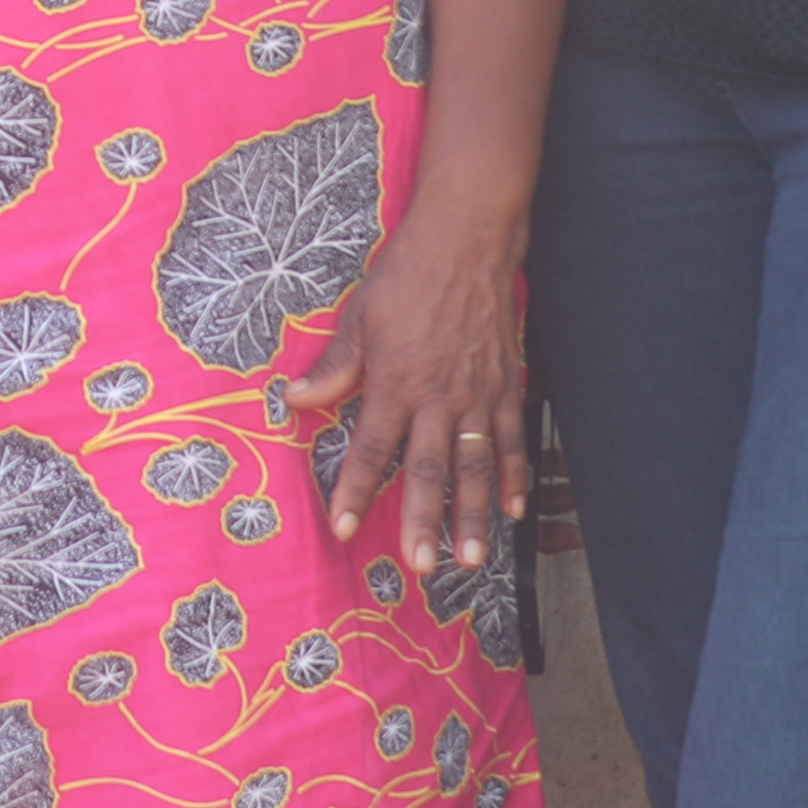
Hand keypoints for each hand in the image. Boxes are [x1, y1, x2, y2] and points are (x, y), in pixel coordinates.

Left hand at [286, 200, 528, 584]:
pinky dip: (514, 476)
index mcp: (395, 381)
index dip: (356, 490)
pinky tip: (513, 510)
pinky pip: (512, 440)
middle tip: (419, 567)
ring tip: (469, 559)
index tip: (344, 528)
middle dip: (422, 522)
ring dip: (472, 515)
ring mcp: (477, 395)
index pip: (371, 448)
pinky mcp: (506, 386)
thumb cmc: (406, 276)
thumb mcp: (359, 317)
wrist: (467, 241)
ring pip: (475, 467)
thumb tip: (293, 400)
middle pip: (428, 470)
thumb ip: (334, 368)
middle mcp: (438, 397)